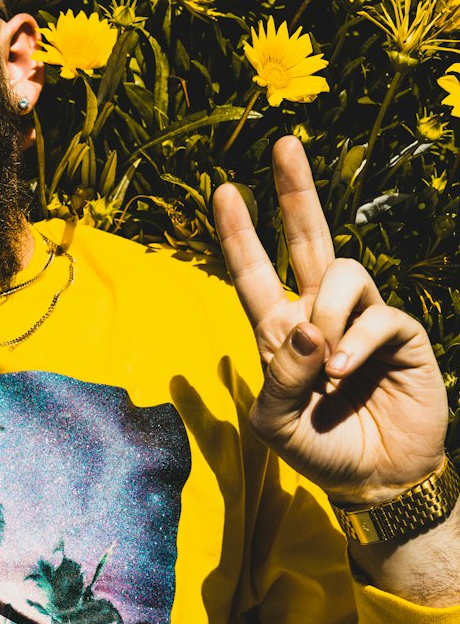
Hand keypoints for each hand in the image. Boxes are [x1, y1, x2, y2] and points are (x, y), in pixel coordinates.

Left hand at [212, 136, 447, 504]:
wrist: (375, 480)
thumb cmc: (319, 449)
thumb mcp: (276, 424)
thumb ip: (281, 379)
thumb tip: (305, 330)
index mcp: (279, 331)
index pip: (254, 272)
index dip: (239, 233)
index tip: (224, 190)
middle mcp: (318, 315)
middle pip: (307, 238)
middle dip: (296, 190)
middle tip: (284, 144)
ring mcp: (360, 320)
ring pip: (341, 272)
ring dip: (328, 313)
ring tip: (329, 366)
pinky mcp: (399, 334)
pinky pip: (377, 313)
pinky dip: (357, 339)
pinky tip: (345, 369)